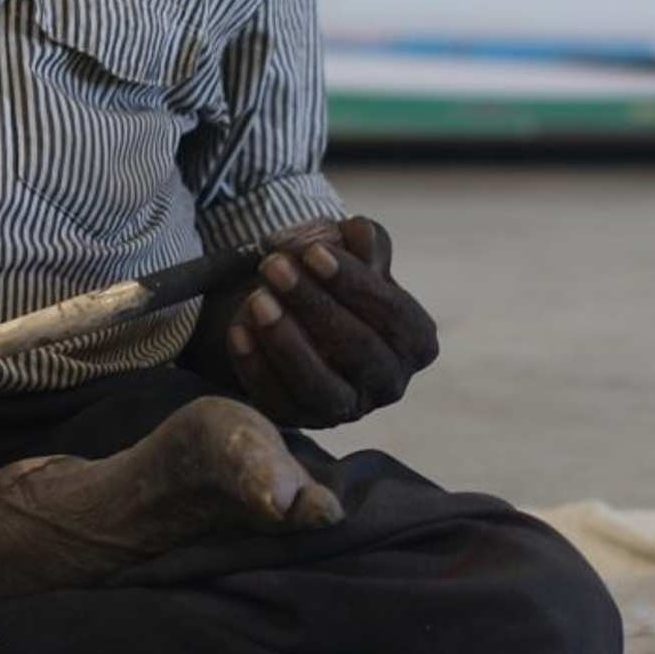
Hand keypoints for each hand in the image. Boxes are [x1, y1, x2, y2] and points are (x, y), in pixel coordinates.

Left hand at [196, 216, 439, 428]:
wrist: (305, 323)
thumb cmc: (339, 285)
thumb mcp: (357, 258)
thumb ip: (365, 243)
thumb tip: (359, 232)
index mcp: (416, 342)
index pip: (394, 314)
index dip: (354, 282)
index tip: (314, 251)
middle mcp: (389, 384)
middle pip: (357, 349)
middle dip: (314, 305)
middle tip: (275, 266)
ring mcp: (346, 409)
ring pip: (319, 385)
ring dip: (285, 340)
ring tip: (257, 299)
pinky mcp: (303, 421)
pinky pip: (278, 401)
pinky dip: (255, 367)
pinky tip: (239, 330)